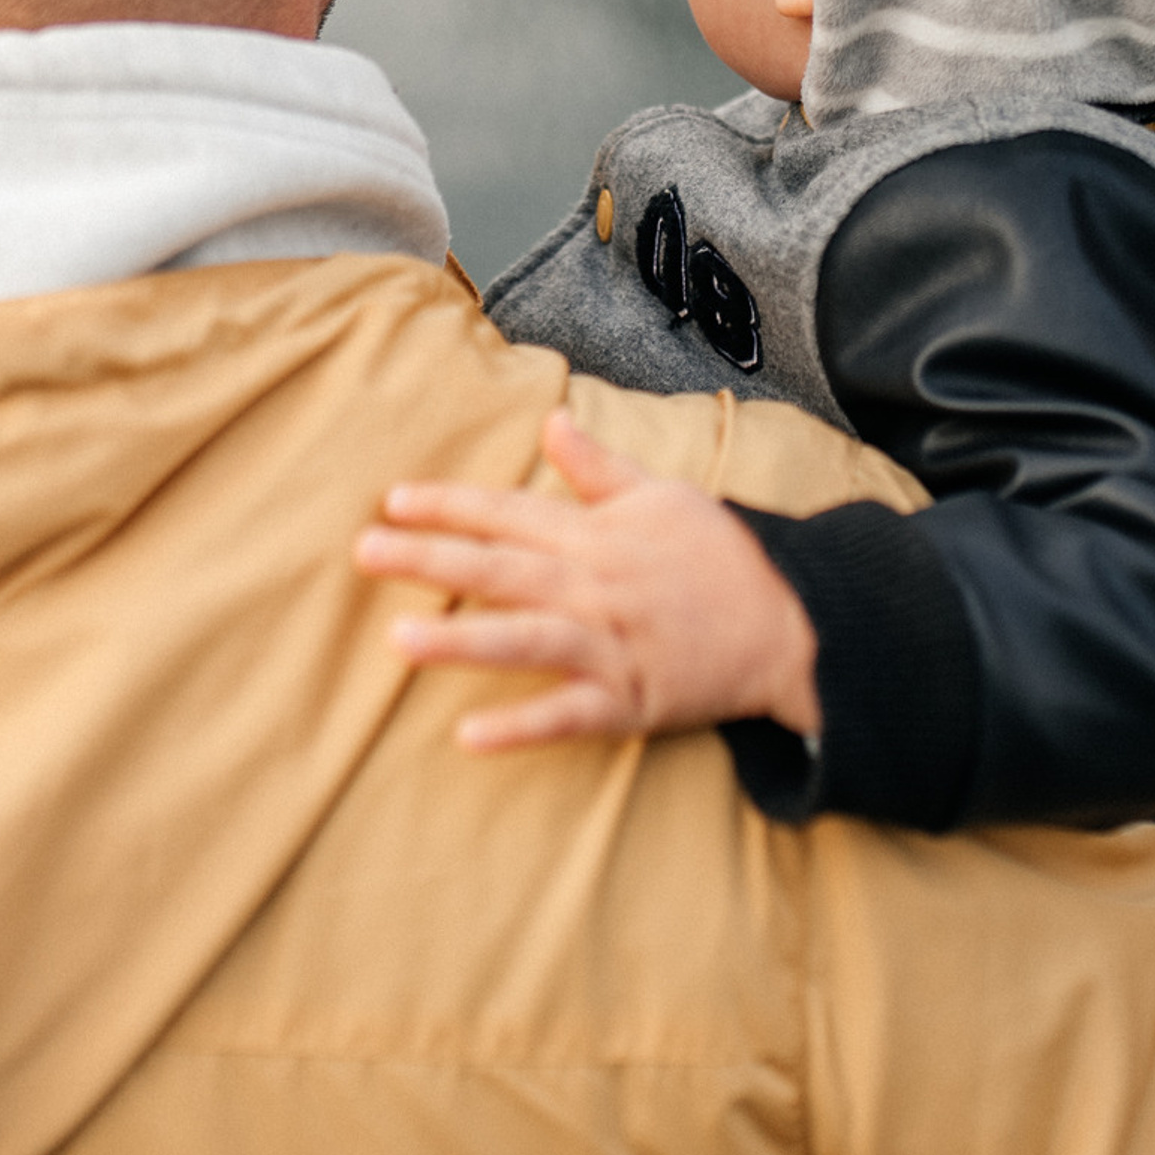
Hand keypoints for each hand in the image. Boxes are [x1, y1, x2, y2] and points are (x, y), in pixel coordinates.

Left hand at [354, 408, 820, 752]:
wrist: (790, 625)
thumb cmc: (721, 558)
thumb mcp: (663, 494)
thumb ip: (598, 465)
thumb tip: (551, 419)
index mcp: (597, 534)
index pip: (511, 512)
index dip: (450, 504)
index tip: (392, 499)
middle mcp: (594, 585)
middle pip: (500, 569)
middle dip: (431, 559)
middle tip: (364, 552)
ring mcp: (610, 645)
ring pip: (524, 640)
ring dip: (460, 639)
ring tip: (398, 641)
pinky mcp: (628, 700)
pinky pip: (567, 715)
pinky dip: (520, 726)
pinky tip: (469, 735)